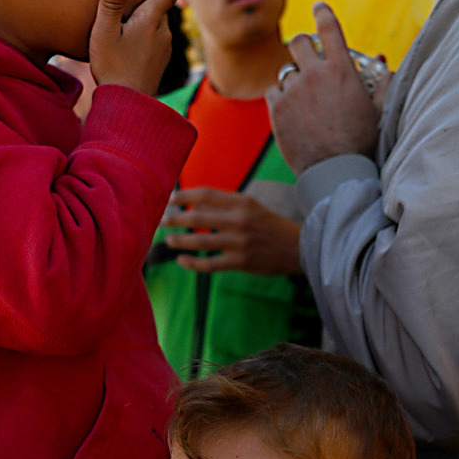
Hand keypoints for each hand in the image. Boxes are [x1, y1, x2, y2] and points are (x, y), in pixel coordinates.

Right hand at [89, 0, 201, 94]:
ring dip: (146, 16)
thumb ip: (111, 4)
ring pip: (156, 21)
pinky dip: (144, 32)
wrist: (129, 104)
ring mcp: (164, 47)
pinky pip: (154, 37)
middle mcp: (163, 31)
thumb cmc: (113, 67)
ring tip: (124, 21)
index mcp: (151, 20)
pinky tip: (128, 41)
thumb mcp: (104, 33)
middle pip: (160, 4)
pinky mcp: (160, 59)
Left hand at [161, 188, 301, 273]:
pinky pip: (210, 264)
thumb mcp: (251, 208)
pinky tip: (182, 261)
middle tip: (161, 220)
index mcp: (242, 202)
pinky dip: (193, 263)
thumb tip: (194, 207)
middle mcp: (240, 220)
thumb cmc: (269, 226)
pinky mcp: (241, 262)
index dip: (185, 196)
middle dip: (175, 218)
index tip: (170, 199)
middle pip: (198, 216)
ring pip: (201, 240)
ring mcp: (240, 242)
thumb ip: (226, 207)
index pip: (206, 195)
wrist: (297, 247)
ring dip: (180, 240)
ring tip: (168, 240)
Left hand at [266, 2, 379, 175]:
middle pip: (299, 42)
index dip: (323, 13)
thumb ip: (382, 83)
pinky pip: (273, 91)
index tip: (318, 7)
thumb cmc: (361, 143)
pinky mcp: (277, 109)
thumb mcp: (378, 110)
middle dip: (302, 44)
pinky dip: (280, 97)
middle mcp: (314, 74)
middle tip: (305, 53)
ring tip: (304, 97)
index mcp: (342, 69)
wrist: (335, 171)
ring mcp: (293, 91)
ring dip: (294, 78)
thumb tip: (385, 64)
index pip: (330, 28)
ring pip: (286, 70)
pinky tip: (290, 109)